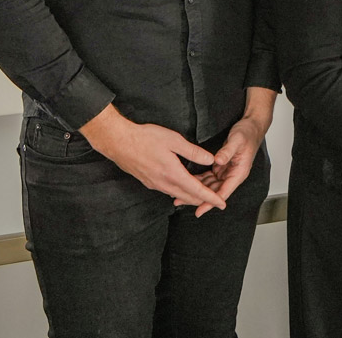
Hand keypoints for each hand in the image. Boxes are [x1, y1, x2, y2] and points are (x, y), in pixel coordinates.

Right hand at [80, 104, 224, 208]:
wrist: (118, 142)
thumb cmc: (146, 138)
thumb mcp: (174, 140)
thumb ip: (193, 152)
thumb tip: (210, 159)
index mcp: (172, 174)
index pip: (197, 191)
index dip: (211, 198)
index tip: (222, 204)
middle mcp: (163, 184)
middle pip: (188, 197)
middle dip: (204, 200)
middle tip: (217, 198)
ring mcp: (155, 184)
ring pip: (178, 195)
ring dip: (192, 196)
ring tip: (204, 193)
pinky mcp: (148, 182)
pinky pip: (169, 191)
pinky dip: (180, 191)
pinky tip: (184, 185)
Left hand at [189, 87, 276, 216]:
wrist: (251, 126)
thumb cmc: (247, 133)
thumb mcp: (237, 141)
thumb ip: (227, 151)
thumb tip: (217, 161)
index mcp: (239, 173)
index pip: (223, 192)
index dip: (210, 202)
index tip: (200, 210)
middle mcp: (233, 175)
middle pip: (214, 192)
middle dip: (199, 198)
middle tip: (180, 201)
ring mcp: (227, 171)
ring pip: (210, 186)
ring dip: (196, 189)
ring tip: (179, 194)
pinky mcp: (222, 166)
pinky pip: (208, 177)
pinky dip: (198, 180)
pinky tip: (187, 180)